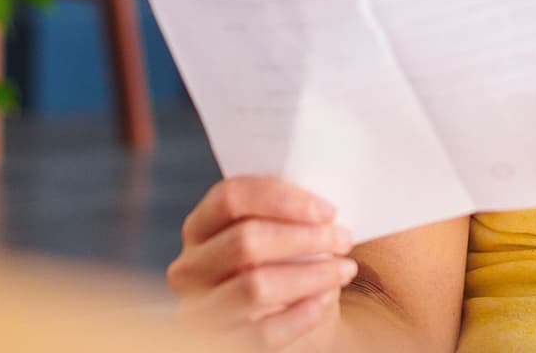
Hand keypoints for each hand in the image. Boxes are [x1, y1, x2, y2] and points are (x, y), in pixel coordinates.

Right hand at [167, 176, 356, 349]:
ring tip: (344, 270)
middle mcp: (191, 267)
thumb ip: (289, 218)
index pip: (231, 197)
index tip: (328, 210)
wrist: (282, 322)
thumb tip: (324, 212)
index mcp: (201, 227)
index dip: (281, 198)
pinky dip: (300, 315)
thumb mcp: (278, 236)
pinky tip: (323, 303)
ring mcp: (200, 309)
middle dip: (305, 237)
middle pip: (246, 240)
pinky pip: (263, 331)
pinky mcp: (219, 344)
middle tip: (343, 239)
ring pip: (256, 286)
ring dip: (311, 275)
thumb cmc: (284, 266)